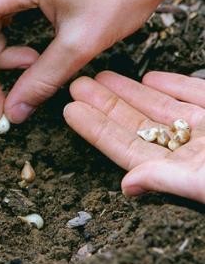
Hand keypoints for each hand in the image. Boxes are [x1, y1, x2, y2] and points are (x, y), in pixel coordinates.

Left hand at [64, 71, 204, 202]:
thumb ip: (168, 181)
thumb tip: (127, 185)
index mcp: (184, 174)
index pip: (128, 148)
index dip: (97, 129)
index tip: (71, 110)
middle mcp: (194, 154)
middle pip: (141, 126)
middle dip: (107, 106)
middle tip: (77, 86)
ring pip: (165, 109)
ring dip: (134, 93)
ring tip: (104, 77)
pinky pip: (199, 96)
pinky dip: (175, 86)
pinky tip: (150, 77)